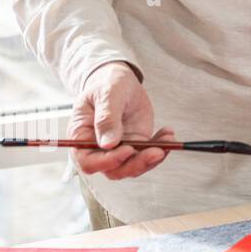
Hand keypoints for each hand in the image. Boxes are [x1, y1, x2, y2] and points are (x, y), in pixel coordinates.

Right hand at [70, 62, 175, 179]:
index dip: (108, 161)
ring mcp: (118, 148)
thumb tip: (108, 143)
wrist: (120, 81)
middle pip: (114, 170)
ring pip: (133, 166)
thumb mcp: (106, 95)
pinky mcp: (135, 144)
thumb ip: (106, 118)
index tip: (128, 150)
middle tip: (156, 151)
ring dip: (152, 159)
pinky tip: (168, 135)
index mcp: (82, 137)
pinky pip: (147, 155)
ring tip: (167, 140)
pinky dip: (161, 148)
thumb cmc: (106, 85)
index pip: (89, 162)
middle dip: (136, 164)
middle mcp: (98, 148)